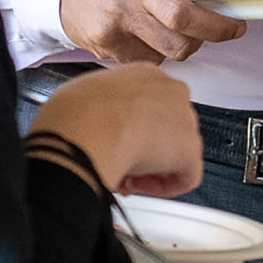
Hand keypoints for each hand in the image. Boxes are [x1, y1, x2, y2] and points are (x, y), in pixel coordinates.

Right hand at [29, 63, 203, 197]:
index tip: (113, 142)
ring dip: (149, 168)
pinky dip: (162, 188)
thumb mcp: (80, 96)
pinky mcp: (190, 149)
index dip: (128, 130)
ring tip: (122, 175)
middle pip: (163, 127)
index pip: (145, 105)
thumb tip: (94, 122)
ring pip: (174, 151)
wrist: (84, 130)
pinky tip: (138, 186)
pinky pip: (184, 177)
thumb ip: (99, 106)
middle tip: (118, 163)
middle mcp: (168, 90)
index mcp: (142, 74)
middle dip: (141, 149)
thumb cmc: (73, 116)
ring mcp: (183, 117)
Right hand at [59, 0, 249, 64]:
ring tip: (182, 29)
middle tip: (230, 27)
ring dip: (189, 43)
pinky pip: (150, 60)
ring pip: (174, 47)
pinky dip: (159, 53)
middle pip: (188, 20)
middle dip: (218, 29)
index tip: (253, 4)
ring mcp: (118, 15)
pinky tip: (149, 35)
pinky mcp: (106, 41)